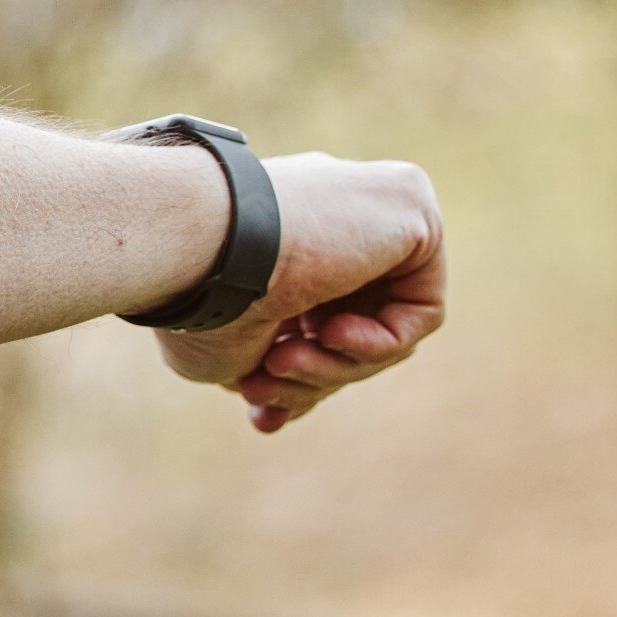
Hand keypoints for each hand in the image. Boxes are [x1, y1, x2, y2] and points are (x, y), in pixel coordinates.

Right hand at [155, 151, 446, 433]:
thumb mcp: (228, 347)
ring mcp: (371, 208)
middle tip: (259, 393)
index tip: (257, 411)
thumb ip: (265, 363)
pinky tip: (331, 332)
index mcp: (278, 231)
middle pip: (347, 324)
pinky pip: (420, 309)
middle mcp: (327, 217)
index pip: (309, 312)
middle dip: (311, 377)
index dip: (293, 375)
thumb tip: (273, 411)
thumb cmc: (196, 293)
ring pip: (382, 325)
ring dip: (335, 366)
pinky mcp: (411, 205)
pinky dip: (380, 343)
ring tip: (281, 362)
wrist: (204, 245)